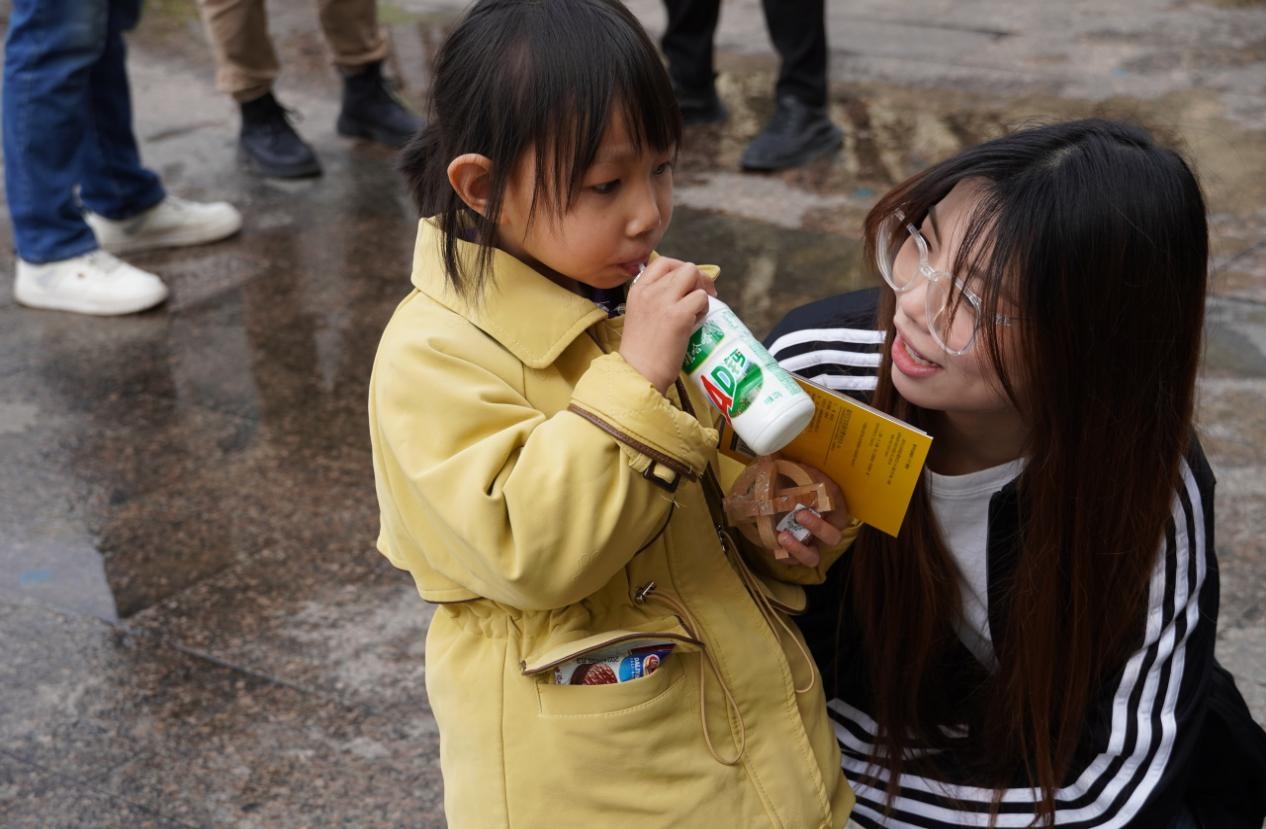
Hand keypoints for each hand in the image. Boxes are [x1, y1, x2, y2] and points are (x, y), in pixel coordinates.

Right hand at [620, 258, 716, 393]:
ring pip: (694, 276)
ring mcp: (664, 301)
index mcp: (638, 289)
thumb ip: (656, 299)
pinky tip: (696, 323)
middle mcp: (649, 291)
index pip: (663, 262)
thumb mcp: (641, 315)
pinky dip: (704, 309)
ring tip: (697, 313)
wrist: (637, 373)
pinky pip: (701, 298)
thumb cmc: (642, 351)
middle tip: (702, 298)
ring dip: (702, 293)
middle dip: (698, 280)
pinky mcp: (678, 315)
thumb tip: (686, 290)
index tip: (687, 286)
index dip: (681, 270)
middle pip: (684, 268)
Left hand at [774, 466, 851, 566]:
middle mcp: (825, 531)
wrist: (776, 496)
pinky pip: (792, 561)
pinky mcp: (794, 553)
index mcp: (833, 511)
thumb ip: (802, 471)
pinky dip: (784, 555)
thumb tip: (792, 462)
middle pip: (833, 538)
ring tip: (783, 536)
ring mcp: (810, 545)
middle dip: (818, 528)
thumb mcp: (799, 476)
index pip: (839, 510)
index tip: (818, 490)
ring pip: (813, 558)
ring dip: (800, 549)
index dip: (833, 504)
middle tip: (800, 514)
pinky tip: (774, 544)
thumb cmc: (794, 485)